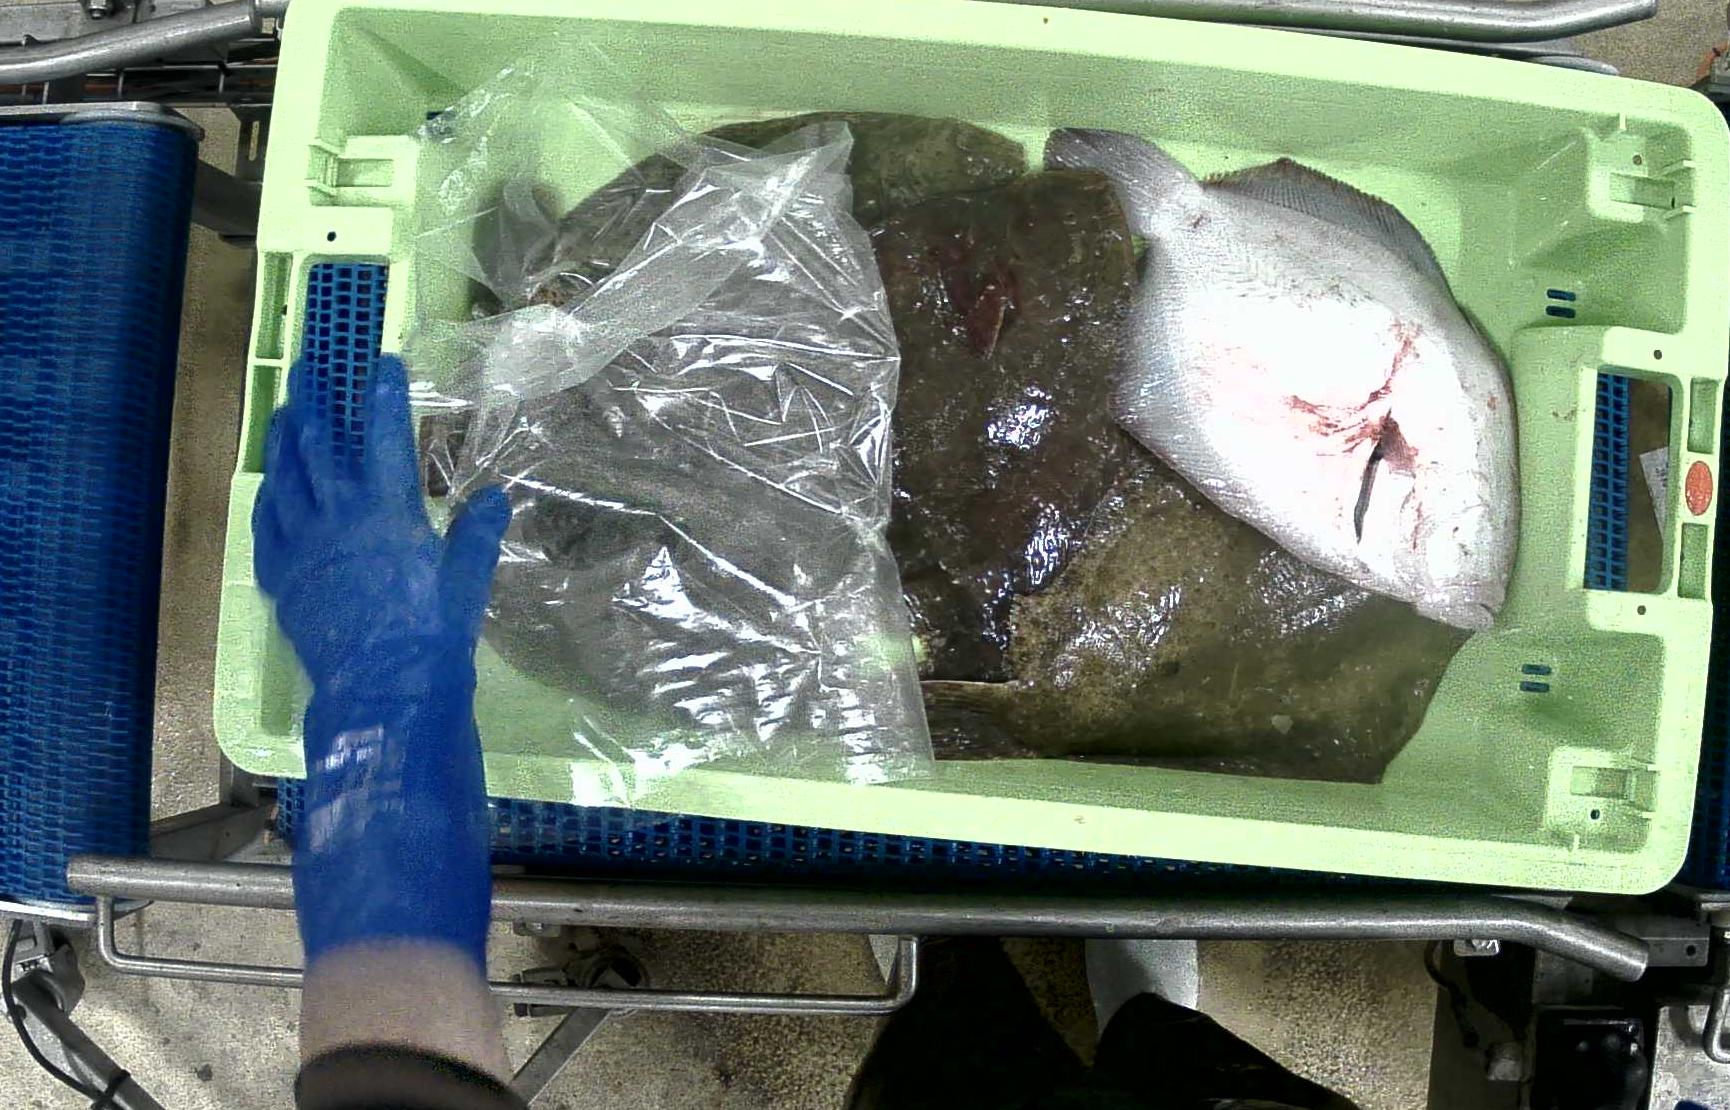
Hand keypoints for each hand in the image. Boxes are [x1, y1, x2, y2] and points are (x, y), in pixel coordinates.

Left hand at [254, 354, 509, 968]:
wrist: (383, 696)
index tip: (382, 359)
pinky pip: (269, 526)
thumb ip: (476, 536)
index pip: (384, 434)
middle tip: (312, 368)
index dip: (383, 393)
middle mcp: (338, 518)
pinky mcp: (285, 580)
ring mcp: (305, 547)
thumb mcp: (468, 583)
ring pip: (288, 478)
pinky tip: (271, 487)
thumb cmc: (435, 639)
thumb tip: (493, 498)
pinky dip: (271, 497)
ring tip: (288, 411)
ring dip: (288, 439)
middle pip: (321, 444)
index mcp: (388, 511)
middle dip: (317, 400)